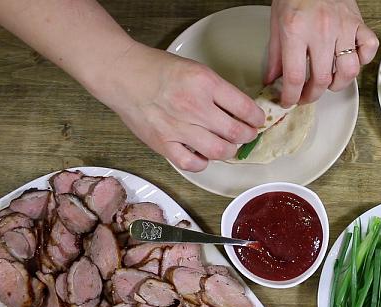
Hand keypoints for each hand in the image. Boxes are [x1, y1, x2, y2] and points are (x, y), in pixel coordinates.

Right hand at [92, 42, 264, 171]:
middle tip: (247, 134)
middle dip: (248, 135)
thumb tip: (240, 111)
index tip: (257, 120)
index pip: (245, 108)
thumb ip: (218, 91)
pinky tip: (204, 155)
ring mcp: (178, 127)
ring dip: (230, 150)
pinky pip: (192, 163)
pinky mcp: (163, 143)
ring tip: (229, 145)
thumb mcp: (197, 70)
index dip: (257, 118)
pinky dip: (203, 162)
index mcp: (205, 83)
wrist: (123, 74)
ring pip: (219, 151)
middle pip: (236, 132)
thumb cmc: (159, 70)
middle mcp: (194, 106)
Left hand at [266, 0, 378, 106]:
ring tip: (328, 84)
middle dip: (312, 96)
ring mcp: (343, 28)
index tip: (289, 102)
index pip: (295, 77)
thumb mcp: (276, 23)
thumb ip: (275, 55)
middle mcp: (321, 31)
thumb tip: (271, 81)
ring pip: (348, 71)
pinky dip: (362, 61)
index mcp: (296, 31)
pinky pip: (368, 50)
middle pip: (322, 80)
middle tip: (305, 97)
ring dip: (337, 85)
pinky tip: (349, 61)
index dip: (291, 97)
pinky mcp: (358, 23)